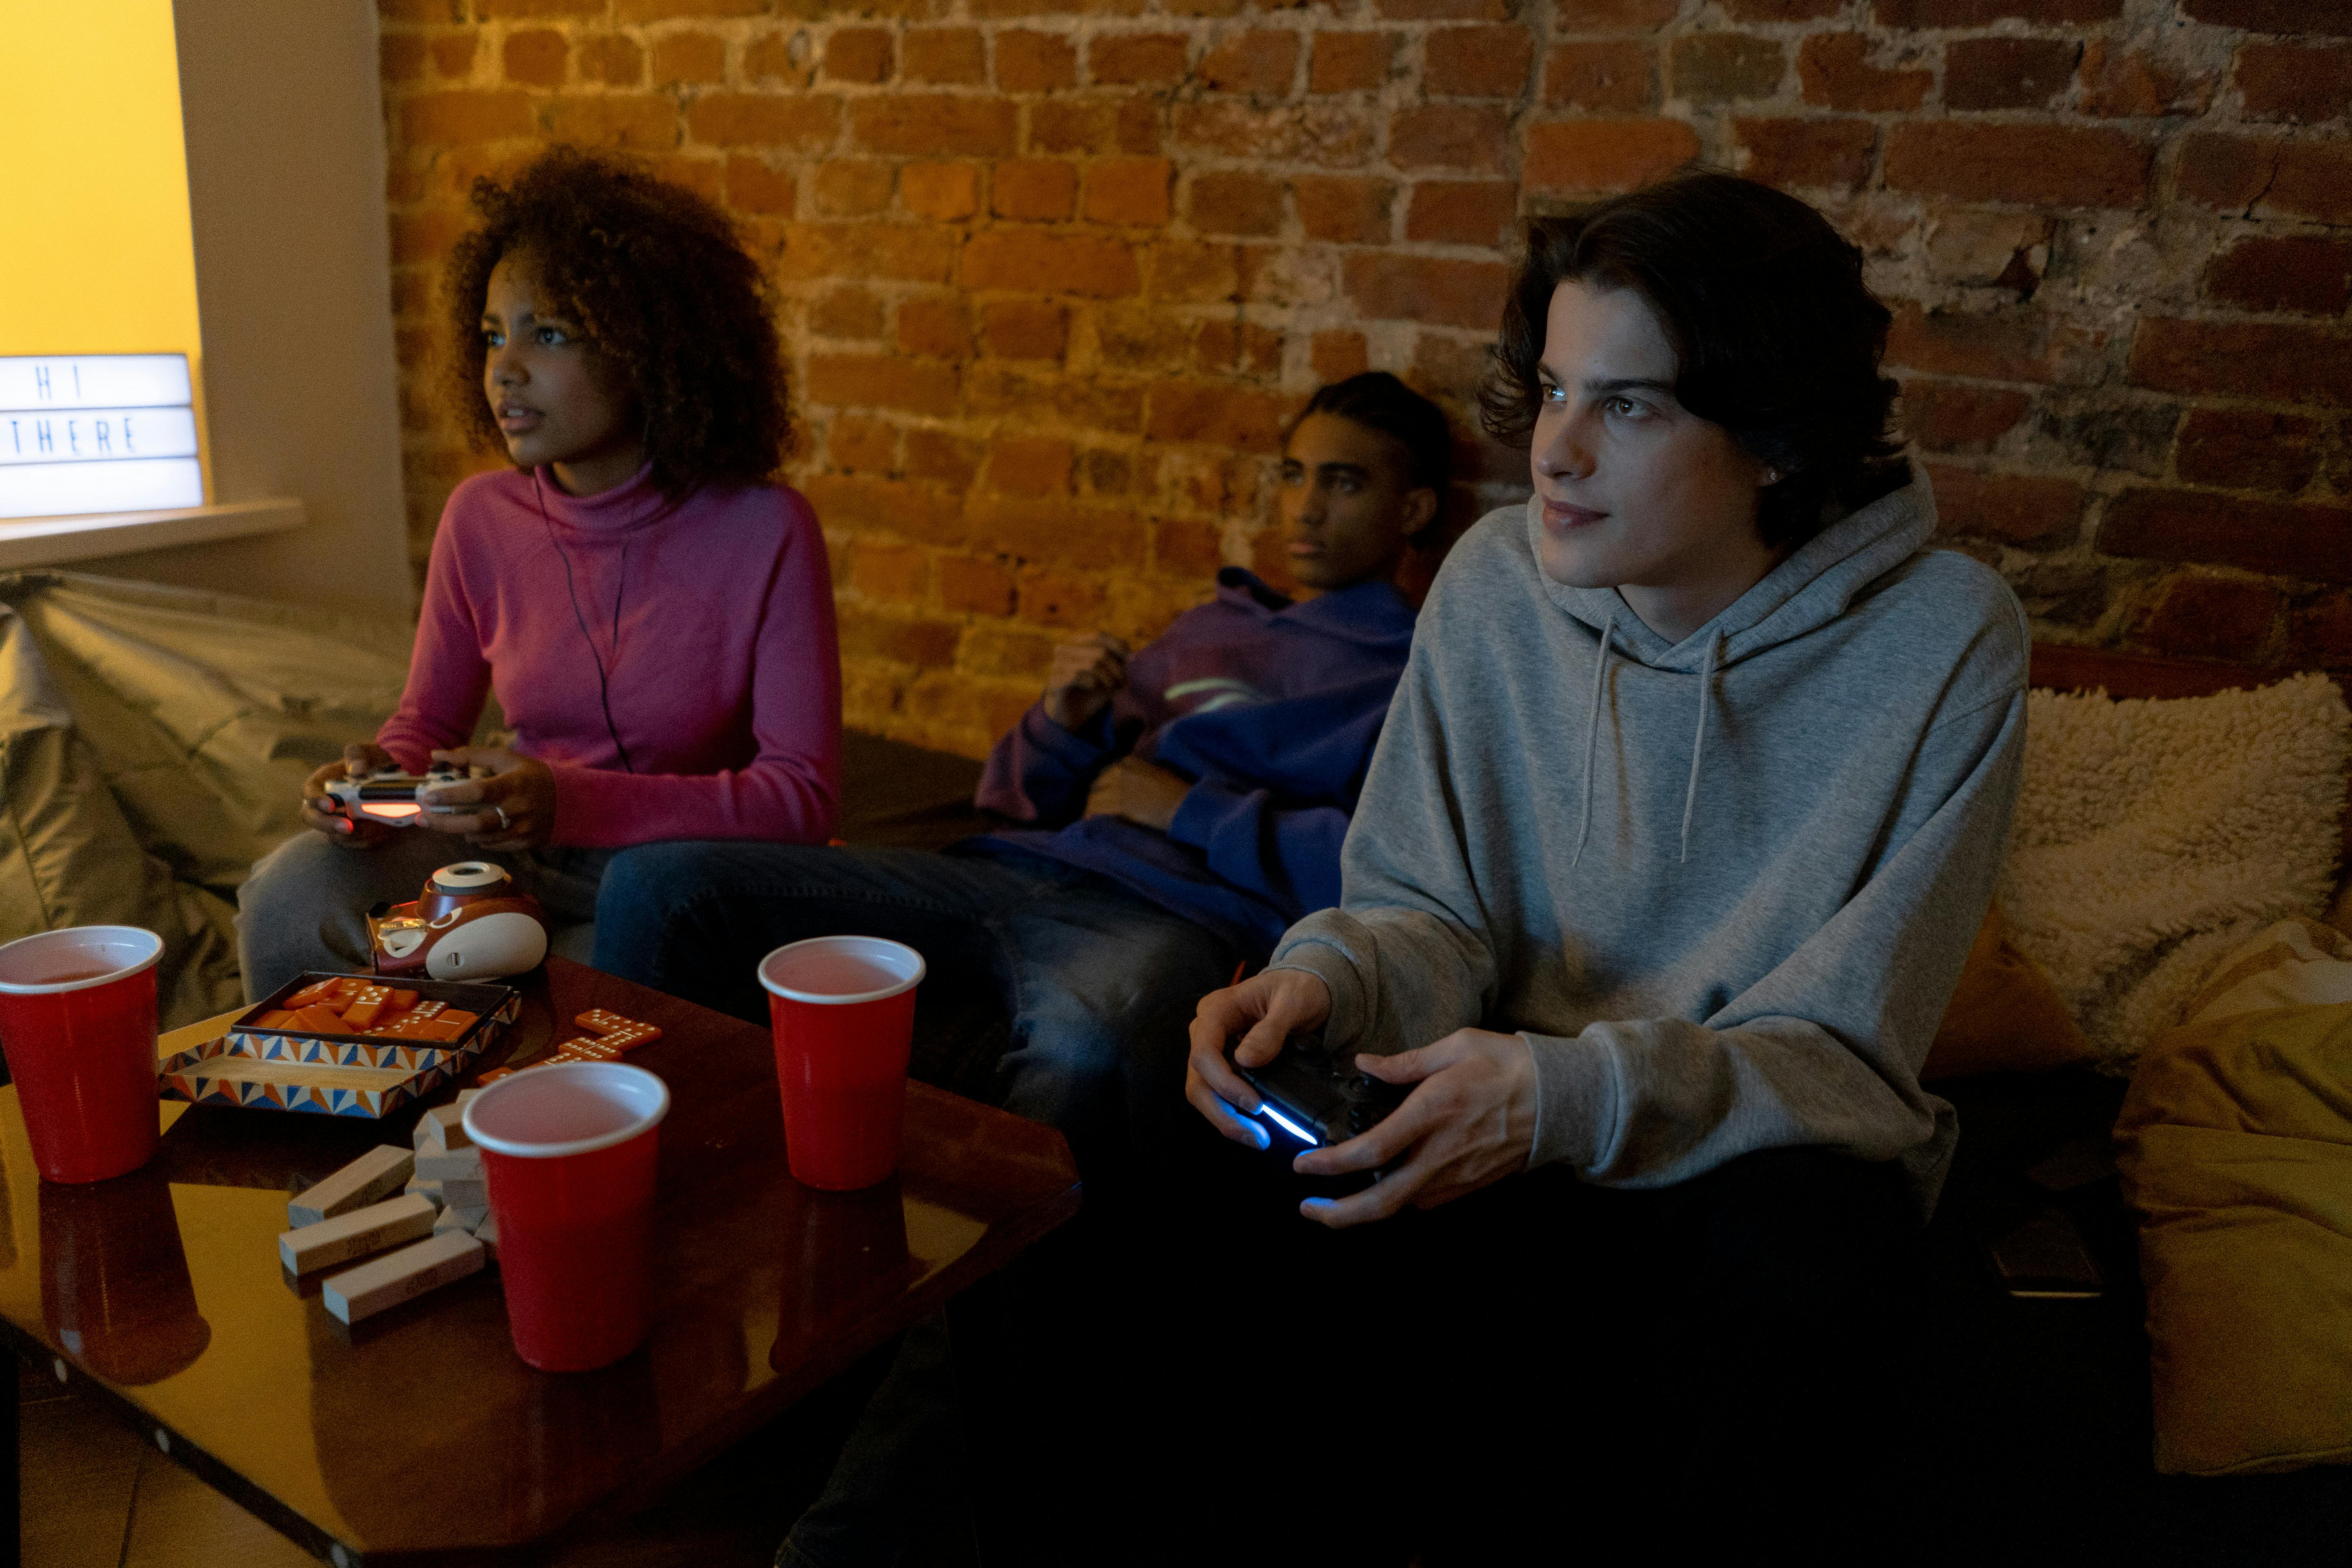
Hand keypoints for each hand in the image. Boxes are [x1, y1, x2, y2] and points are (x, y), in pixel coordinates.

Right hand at [299, 742, 398, 846]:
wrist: (389, 776)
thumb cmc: (371, 761)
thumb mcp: (365, 752)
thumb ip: (357, 756)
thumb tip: (356, 770)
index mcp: (322, 781)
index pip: (309, 792)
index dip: (315, 800)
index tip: (330, 805)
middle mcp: (325, 802)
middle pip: (312, 818)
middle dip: (328, 824)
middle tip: (348, 827)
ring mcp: (336, 818)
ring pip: (331, 834)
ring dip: (348, 836)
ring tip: (369, 831)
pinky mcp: (351, 831)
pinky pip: (350, 842)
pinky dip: (362, 841)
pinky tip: (378, 836)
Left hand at [417, 745, 556, 850]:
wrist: (569, 800)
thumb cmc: (531, 775)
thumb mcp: (506, 758)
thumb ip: (471, 756)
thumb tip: (436, 756)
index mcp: (513, 784)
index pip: (479, 792)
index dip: (452, 796)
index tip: (429, 797)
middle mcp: (518, 810)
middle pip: (475, 823)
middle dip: (444, 823)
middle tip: (423, 818)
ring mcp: (522, 830)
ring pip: (481, 837)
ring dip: (459, 830)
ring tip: (445, 821)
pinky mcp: (525, 844)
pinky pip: (492, 845)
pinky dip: (477, 838)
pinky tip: (471, 829)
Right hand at [1042, 633, 1128, 730]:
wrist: (1073, 714)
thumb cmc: (1093, 691)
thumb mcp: (1110, 674)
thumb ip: (1120, 661)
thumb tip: (1134, 655)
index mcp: (1076, 643)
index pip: (1099, 636)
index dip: (1118, 646)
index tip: (1132, 660)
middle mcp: (1065, 650)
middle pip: (1100, 652)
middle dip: (1116, 669)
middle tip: (1121, 682)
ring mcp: (1058, 665)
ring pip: (1091, 665)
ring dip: (1107, 678)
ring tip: (1111, 687)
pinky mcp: (1054, 681)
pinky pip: (1076, 676)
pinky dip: (1091, 683)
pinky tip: (1093, 687)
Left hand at [1084, 756, 1190, 832]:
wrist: (1183, 805)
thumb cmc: (1175, 791)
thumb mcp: (1156, 773)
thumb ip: (1138, 774)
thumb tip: (1125, 786)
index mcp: (1128, 761)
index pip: (1104, 773)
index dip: (1101, 787)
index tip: (1100, 797)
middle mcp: (1120, 770)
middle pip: (1096, 785)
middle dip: (1094, 798)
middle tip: (1093, 810)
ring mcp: (1118, 786)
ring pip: (1093, 798)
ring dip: (1091, 808)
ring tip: (1090, 818)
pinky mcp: (1119, 804)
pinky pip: (1096, 809)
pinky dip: (1091, 815)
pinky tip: (1090, 821)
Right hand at [1185, 968, 1332, 1149]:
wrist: (1306, 988)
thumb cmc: (1299, 989)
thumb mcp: (1293, 1002)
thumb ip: (1271, 1029)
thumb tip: (1247, 1061)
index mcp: (1216, 1011)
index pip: (1204, 1053)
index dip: (1225, 1084)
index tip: (1255, 1105)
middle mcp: (1206, 1032)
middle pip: (1197, 1081)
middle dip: (1222, 1113)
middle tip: (1256, 1137)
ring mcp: (1214, 1050)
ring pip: (1203, 1093)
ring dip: (1226, 1120)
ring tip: (1258, 1139)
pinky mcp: (1224, 1066)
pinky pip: (1218, 1095)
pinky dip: (1233, 1115)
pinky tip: (1254, 1129)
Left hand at [1290, 1029, 1534, 1228]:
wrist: (1565, 1098)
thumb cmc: (1511, 1065)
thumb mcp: (1456, 1046)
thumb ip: (1405, 1062)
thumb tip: (1365, 1065)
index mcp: (1432, 1113)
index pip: (1370, 1150)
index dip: (1330, 1164)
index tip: (1302, 1165)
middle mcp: (1441, 1153)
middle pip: (1382, 1201)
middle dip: (1339, 1213)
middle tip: (1309, 1209)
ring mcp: (1458, 1175)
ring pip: (1402, 1205)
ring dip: (1366, 1207)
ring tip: (1338, 1198)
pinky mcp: (1472, 1185)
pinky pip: (1427, 1200)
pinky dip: (1400, 1198)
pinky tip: (1385, 1183)